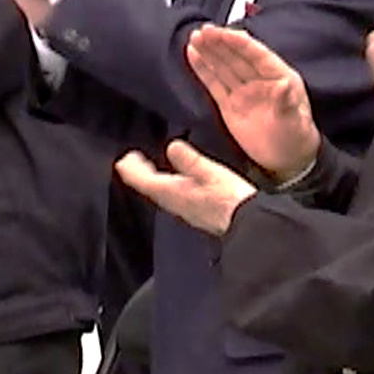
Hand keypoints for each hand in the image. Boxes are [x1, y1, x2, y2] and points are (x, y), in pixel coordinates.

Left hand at [115, 140, 257, 237]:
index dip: (132, 170)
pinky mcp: (195, 212)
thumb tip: (172, 146)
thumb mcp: (211, 173)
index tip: (125, 158)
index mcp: (174, 193)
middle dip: (138, 173)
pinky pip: (171, 197)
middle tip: (131, 160)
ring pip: (159, 193)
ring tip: (147, 168)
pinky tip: (173, 182)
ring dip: (150, 179)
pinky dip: (164, 186)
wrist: (248, 227)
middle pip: (149, 188)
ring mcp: (185, 210)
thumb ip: (190, 161)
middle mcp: (175, 204)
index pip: (144, 181)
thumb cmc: (230, 199)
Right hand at [184, 25, 319, 179]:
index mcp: (279, 77)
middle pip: (237, 56)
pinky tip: (193, 55)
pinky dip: (203, 69)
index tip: (224, 33)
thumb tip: (284, 85)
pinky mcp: (229, 104)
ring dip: (209, 52)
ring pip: (223, 66)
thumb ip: (287, 104)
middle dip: (220, 43)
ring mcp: (243, 91)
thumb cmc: (296, 139)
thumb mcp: (295, 123)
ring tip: (194, 37)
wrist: (287, 161)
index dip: (240, 43)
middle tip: (203, 31)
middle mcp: (259, 80)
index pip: (257, 54)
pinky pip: (214, 83)